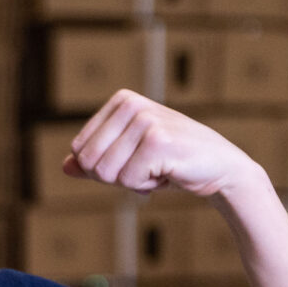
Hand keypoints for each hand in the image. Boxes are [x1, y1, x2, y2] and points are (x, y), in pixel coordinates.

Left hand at [62, 89, 263, 199]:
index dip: (103, 168)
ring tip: (159, 168)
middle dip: (115, 176)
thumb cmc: (173, 163)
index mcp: (121, 101)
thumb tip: (65, 166)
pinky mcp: (158, 141)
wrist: (221, 169)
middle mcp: (131, 104)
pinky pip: (128, 180)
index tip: (135, 159)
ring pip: (107, 173)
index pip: (80, 149)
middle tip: (146, 167)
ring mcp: (145, 120)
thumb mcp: (128, 159)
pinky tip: (169, 172)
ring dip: (133, 181)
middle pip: (89, 161)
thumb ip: (95, 162)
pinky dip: (148, 185)